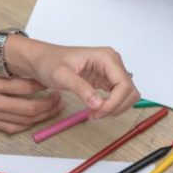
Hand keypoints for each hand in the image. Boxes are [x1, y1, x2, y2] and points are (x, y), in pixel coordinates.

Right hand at [0, 71, 62, 133]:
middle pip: (30, 106)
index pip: (25, 85)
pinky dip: (24, 126)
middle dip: (48, 104)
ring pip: (23, 119)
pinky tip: (32, 122)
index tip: (53, 81)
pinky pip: (9, 128)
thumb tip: (18, 71)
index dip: (43, 85)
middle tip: (59, 99)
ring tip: (53, 110)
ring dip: (41, 116)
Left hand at [15, 40, 138, 118]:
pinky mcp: (106, 81)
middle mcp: (113, 63)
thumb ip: (81, 89)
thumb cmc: (50, 62)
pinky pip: (118, 97)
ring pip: (127, 96)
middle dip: (115, 107)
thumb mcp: (62, 75)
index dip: (114, 102)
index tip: (98, 112)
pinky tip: (95, 110)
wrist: (42, 61)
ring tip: (94, 113)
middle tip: (95, 115)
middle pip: (129, 91)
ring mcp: (111, 72)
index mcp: (106, 57)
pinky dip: (110, 107)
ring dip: (115, 109)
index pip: (124, 84)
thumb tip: (98, 104)